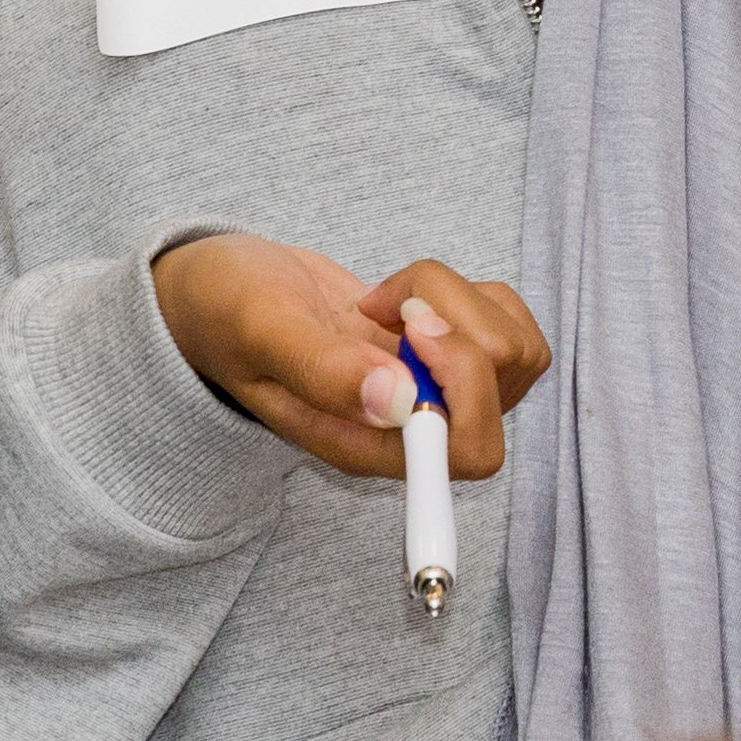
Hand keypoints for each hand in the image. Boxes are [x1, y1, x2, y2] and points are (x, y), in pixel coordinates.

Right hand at [153, 236, 550, 481]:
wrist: (226, 289)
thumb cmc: (229, 313)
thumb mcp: (260, 329)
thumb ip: (322, 369)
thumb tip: (398, 401)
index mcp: (365, 443)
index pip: (470, 451)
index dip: (468, 387)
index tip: (414, 331)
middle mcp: (409, 427)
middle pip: (504, 392)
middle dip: (465, 327)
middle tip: (397, 309)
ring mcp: (433, 389)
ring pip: (513, 352)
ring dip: (463, 302)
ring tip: (391, 300)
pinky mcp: (446, 352)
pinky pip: (508, 324)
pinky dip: (473, 293)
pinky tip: (410, 296)